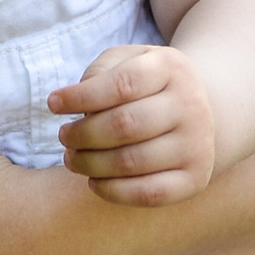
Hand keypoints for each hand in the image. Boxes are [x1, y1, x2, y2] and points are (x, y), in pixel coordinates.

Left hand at [51, 42, 216, 204]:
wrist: (201, 111)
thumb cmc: (146, 85)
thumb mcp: (126, 61)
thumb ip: (99, 73)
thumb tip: (76, 104)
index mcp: (171, 68)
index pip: (122, 84)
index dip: (80, 96)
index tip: (53, 104)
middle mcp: (191, 105)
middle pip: (125, 125)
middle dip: (83, 134)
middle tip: (64, 136)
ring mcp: (197, 145)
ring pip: (132, 161)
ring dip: (90, 164)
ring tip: (71, 158)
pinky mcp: (195, 178)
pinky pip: (149, 194)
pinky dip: (112, 191)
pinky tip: (93, 181)